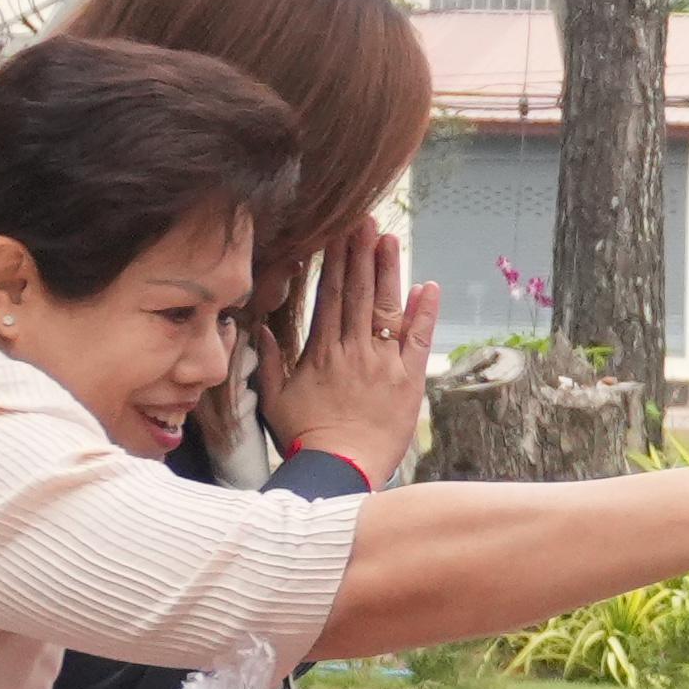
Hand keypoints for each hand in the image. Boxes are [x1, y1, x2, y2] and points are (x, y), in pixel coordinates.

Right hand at [258, 227, 436, 483]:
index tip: (337, 233)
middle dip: (360, 252)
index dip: (334, 261)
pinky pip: (418, 340)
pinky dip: (424, 313)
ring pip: (385, 308)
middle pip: (357, 292)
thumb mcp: (276, 400)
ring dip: (387, 271)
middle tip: (364, 219)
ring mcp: (382, 363)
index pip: (329, 295)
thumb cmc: (306, 438)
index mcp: (321, 352)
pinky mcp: (408, 381)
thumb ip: (271, 361)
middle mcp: (352, 350)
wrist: (339, 470)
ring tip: (389, 238)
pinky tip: (428, 286)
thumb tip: (260, 328)